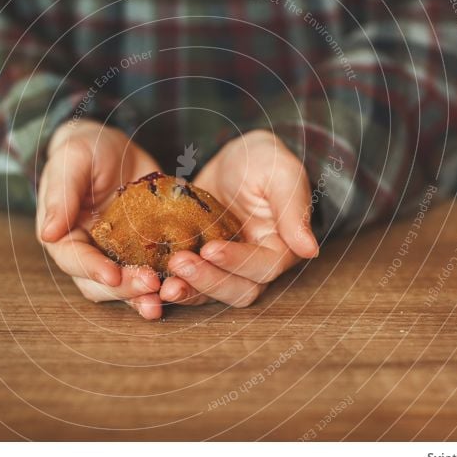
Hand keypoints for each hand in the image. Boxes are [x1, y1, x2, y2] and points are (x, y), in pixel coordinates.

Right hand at [36, 119, 162, 319]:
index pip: (74, 260)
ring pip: (127, 288)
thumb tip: (49, 233)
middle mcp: (89, 253)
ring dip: (145, 296)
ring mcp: (117, 257)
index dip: (93, 270)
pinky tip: (184, 286)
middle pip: (101, 284)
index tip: (113, 275)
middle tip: (150, 284)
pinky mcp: (144, 253)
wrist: (116, 149)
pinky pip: (154, 275)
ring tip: (167, 295)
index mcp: (65, 235)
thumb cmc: (87, 150)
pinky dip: (166, 284)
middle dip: (125, 288)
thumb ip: (61, 194)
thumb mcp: (73, 161)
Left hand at [159, 130, 318, 307]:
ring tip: (160, 281)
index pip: (263, 267)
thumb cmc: (262, 161)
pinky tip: (147, 279)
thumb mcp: (280, 173)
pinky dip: (168, 286)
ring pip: (210, 295)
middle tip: (178, 263)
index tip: (211, 248)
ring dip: (186, 290)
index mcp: (281, 248)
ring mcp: (225, 271)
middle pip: (237, 290)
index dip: (238, 261)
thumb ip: (293, 208)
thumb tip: (309, 248)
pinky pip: (185, 285)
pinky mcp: (199, 268)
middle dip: (207, 280)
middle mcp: (255, 268)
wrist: (232, 162)